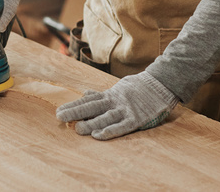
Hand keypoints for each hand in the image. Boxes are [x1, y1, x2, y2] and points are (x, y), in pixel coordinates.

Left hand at [55, 71, 178, 140]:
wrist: (161, 83)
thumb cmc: (138, 87)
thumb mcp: (118, 88)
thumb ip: (101, 94)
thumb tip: (85, 93)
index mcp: (110, 95)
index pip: (88, 101)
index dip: (73, 106)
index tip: (59, 111)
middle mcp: (115, 101)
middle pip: (92, 107)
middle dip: (76, 112)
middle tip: (60, 117)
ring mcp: (125, 109)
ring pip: (105, 117)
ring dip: (91, 123)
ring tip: (77, 129)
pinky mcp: (136, 118)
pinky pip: (122, 126)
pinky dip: (111, 131)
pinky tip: (99, 135)